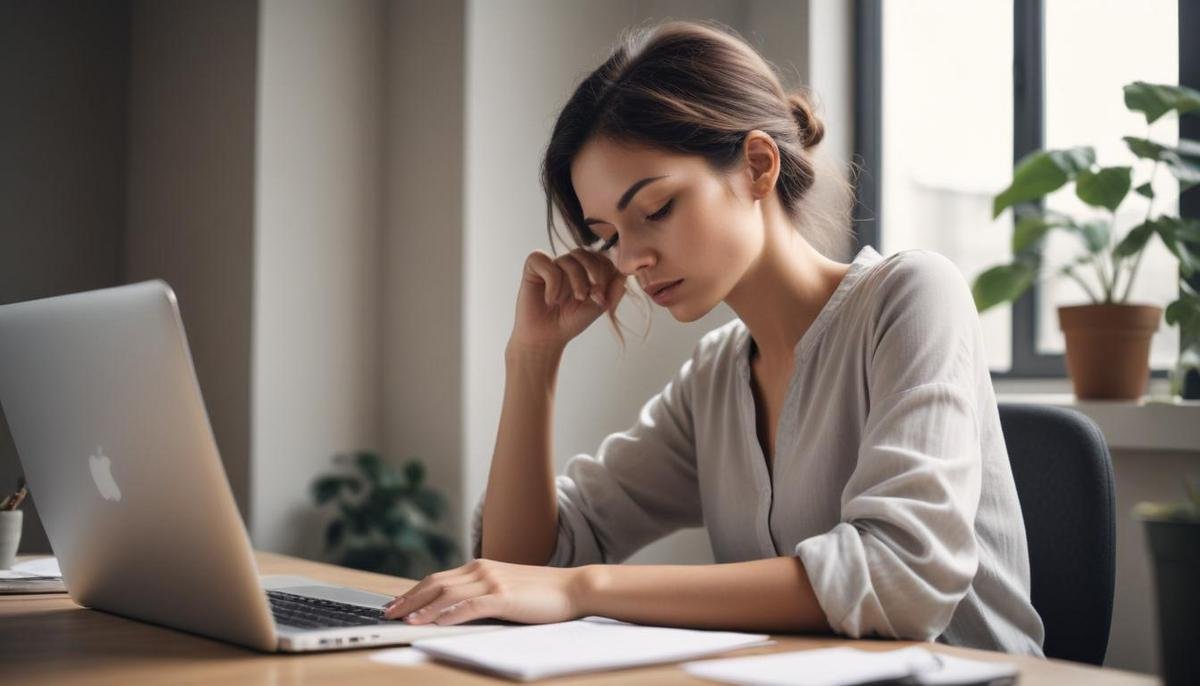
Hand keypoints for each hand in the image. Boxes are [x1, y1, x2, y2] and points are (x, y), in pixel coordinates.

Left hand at [382, 558, 590, 625]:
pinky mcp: (503, 597)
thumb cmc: (542, 592)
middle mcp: (482, 569)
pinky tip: (434, 623)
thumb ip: (481, 592)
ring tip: (403, 620)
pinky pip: (469, 606)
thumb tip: (453, 609)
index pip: (438, 578)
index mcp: (481, 566)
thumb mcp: (506, 587)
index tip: (395, 604)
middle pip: (435, 584)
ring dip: (422, 608)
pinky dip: (448, 614)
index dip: (413, 592)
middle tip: (387, 613)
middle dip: (408, 599)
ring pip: (447, 594)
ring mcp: (492, 582)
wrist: (573, 588)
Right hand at [510, 248, 626, 350]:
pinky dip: (553, 282)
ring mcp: (551, 263)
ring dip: (574, 281)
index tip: (601, 296)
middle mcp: (568, 264)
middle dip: (592, 273)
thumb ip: (614, 290)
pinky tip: (551, 300)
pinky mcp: (533, 267)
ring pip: (568, 259)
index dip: (604, 273)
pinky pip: (546, 263)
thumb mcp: (598, 306)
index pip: (600, 257)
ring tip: (570, 301)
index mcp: (585, 270)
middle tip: (588, 296)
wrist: (546, 337)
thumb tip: (625, 273)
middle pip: (585, 253)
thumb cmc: (571, 321)